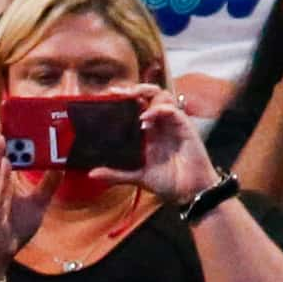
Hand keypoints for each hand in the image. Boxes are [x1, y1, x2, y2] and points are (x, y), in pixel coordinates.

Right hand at [0, 122, 55, 266]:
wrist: (2, 252)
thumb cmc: (13, 228)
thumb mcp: (38, 203)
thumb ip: (48, 184)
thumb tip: (61, 166)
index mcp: (2, 183)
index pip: (1, 157)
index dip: (1, 140)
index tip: (5, 121)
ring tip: (1, 137)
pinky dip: (1, 177)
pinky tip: (5, 163)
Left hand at [93, 82, 222, 202]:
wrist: (190, 192)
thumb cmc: (168, 182)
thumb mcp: (137, 176)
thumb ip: (116, 174)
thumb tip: (92, 174)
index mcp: (148, 132)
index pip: (137, 106)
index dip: (124, 98)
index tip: (106, 94)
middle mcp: (160, 125)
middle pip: (150, 95)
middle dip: (135, 89)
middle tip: (117, 91)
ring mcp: (173, 124)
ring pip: (163, 97)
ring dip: (147, 93)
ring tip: (131, 97)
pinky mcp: (185, 128)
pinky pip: (173, 111)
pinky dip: (158, 110)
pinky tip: (145, 117)